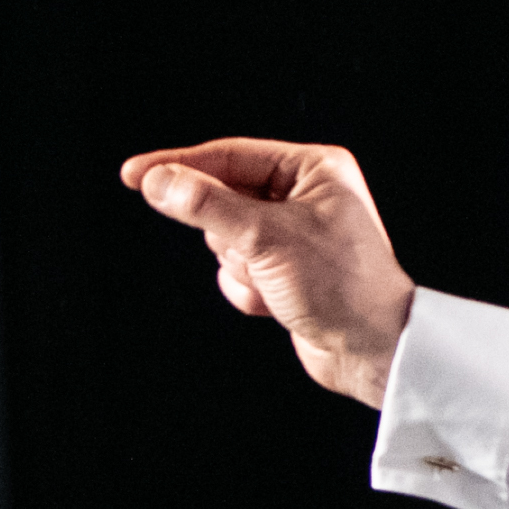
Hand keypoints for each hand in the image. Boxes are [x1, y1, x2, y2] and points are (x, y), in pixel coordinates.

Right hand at [118, 138, 416, 405]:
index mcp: (313, 170)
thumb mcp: (267, 237)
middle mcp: (304, 196)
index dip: (179, 166)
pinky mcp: (283, 270)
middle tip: (250, 254)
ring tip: (274, 282)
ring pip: (224, 239)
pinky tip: (275, 302)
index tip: (135, 175)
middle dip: (229, 236)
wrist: (372, 351)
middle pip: (222, 199)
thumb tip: (158, 182)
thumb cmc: (342, 285)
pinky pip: (235, 270)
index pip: (229, 157)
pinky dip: (246, 288)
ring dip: (240, 267)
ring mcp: (292, 235)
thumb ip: (206, 206)